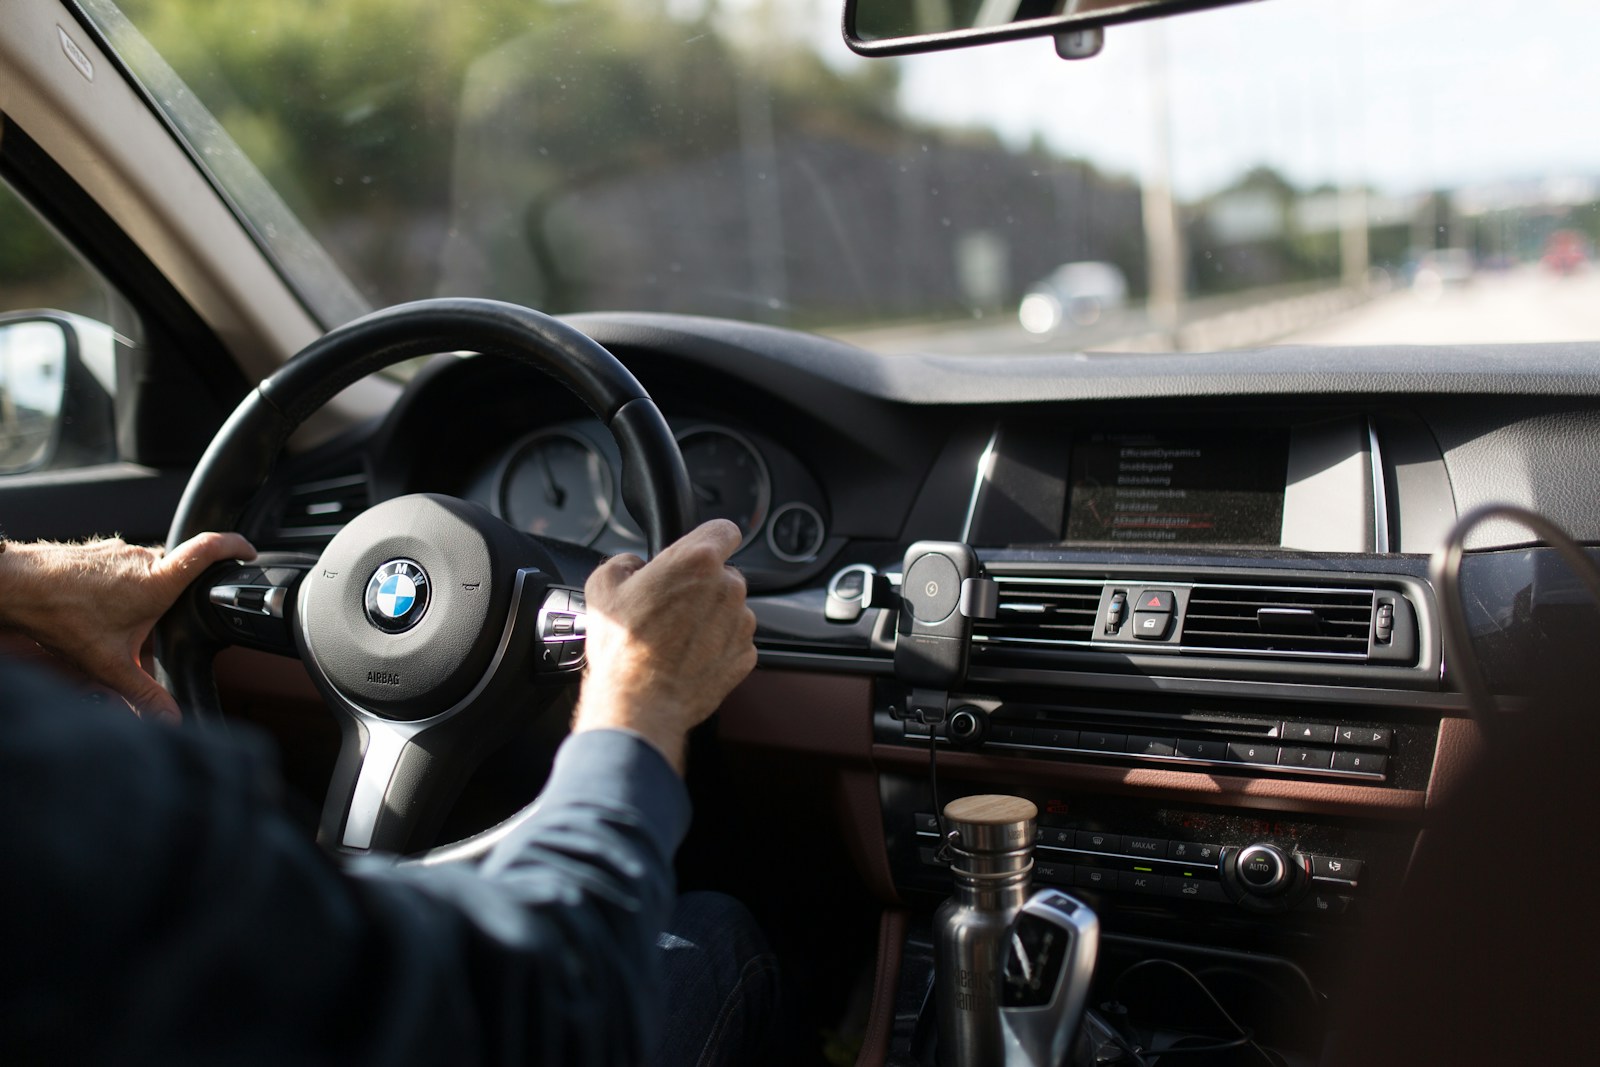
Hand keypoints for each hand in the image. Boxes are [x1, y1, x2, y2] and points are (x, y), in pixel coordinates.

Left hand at [0, 532, 255, 721]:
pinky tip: (98, 611)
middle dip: (175, 599)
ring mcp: (119, 551)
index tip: (250, 552)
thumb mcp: (109, 664)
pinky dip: (119, 588)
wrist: (14, 586)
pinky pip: (123, 567)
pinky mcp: (98, 551)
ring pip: (147, 572)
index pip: (210, 549)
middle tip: (159, 627)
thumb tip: (171, 720)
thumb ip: (144, 694)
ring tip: (118, 624)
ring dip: (142, 596)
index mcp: (157, 581)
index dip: (236, 546)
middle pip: (177, 572)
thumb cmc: (60, 615)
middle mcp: (142, 558)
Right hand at [572, 519, 756, 773]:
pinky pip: (733, 639)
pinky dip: (717, 645)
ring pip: (730, 607)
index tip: (698, 552)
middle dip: (703, 584)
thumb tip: (634, 565)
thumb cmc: (622, 647)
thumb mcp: (602, 586)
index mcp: (697, 561)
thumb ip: (623, 562)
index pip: (724, 530)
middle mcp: (728, 587)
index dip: (709, 539)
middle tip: (671, 605)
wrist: (640, 702)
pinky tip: (688, 656)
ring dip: (710, 615)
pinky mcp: (746, 654)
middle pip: (724, 573)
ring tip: (676, 637)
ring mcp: (741, 623)